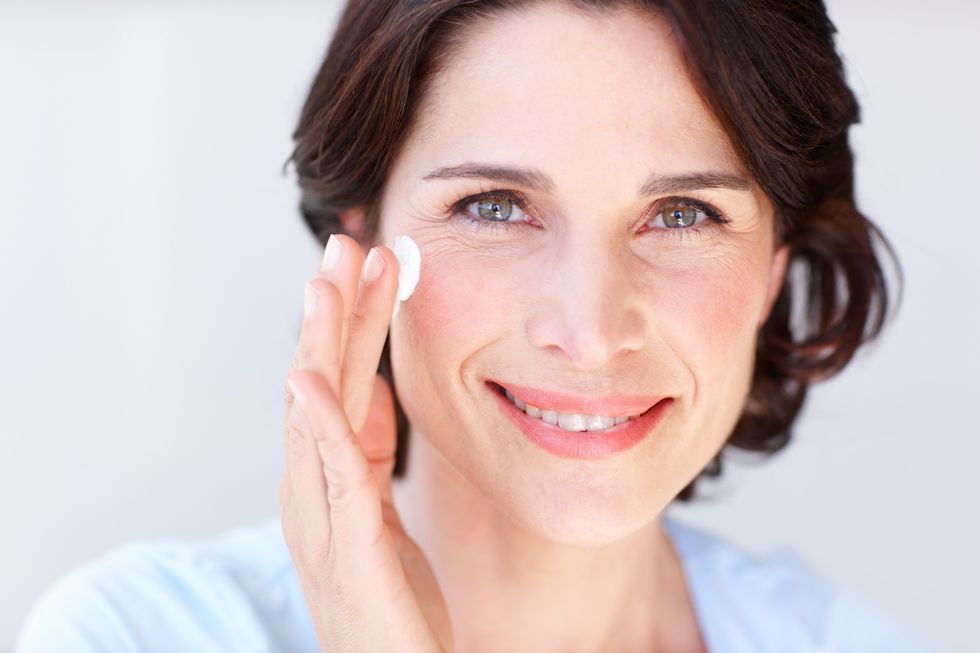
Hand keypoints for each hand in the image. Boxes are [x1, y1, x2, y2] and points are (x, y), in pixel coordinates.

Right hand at [279, 234, 451, 652]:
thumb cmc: (386, 599)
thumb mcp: (377, 510)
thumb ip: (363, 452)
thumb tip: (362, 390)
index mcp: (325, 478)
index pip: (335, 381)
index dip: (350, 320)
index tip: (368, 262)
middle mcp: (312, 492)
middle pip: (317, 383)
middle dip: (331, 312)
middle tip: (344, 243)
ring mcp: (324, 523)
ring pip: (316, 417)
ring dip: (321, 347)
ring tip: (326, 282)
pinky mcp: (350, 554)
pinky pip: (333, 480)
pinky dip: (319, 426)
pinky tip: (311, 380)